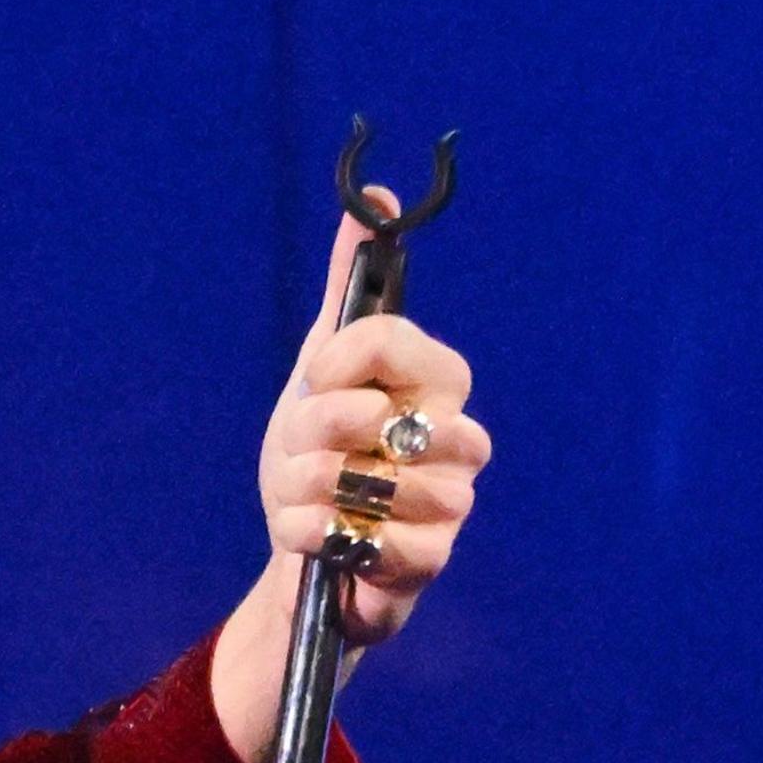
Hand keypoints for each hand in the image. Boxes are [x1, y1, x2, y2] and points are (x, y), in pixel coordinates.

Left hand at [209, 191, 491, 762]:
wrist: (310, 546)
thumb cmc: (323, 450)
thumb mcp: (323, 366)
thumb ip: (348, 289)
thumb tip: (376, 201)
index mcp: (437, 384)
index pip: (392, 341)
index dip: (339, 360)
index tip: (315, 379)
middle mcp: (458, 440)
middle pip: (374, 415)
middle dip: (315, 432)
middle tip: (304, 447)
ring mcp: (451, 503)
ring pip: (365, 481)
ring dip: (306, 488)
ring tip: (305, 494)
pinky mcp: (430, 561)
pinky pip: (366, 540)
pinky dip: (315, 534)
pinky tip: (310, 533)